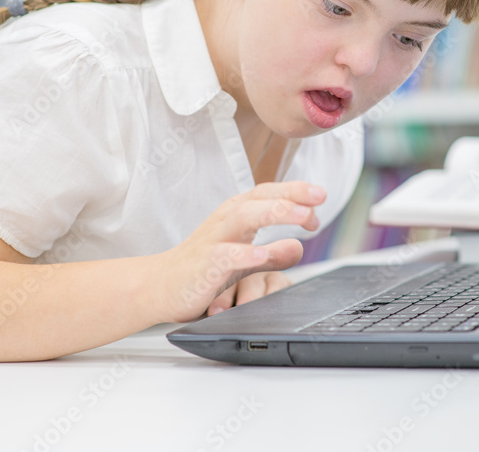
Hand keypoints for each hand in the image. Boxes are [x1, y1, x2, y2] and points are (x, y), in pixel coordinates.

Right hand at [154, 181, 324, 323]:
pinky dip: (244, 255)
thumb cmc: (203, 269)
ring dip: (274, 213)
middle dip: (289, 195)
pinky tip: (263, 256)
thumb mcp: (244, 260)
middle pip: (257, 198)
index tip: (320, 197)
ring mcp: (212, 242)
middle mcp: (224, 222)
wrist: (158, 287)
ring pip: (242, 217)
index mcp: (235, 216)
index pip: (267, 193)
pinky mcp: (202, 267)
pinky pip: (223, 257)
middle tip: (318, 200)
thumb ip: (273, 253)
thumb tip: (300, 246)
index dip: (294, 191)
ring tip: (301, 216)